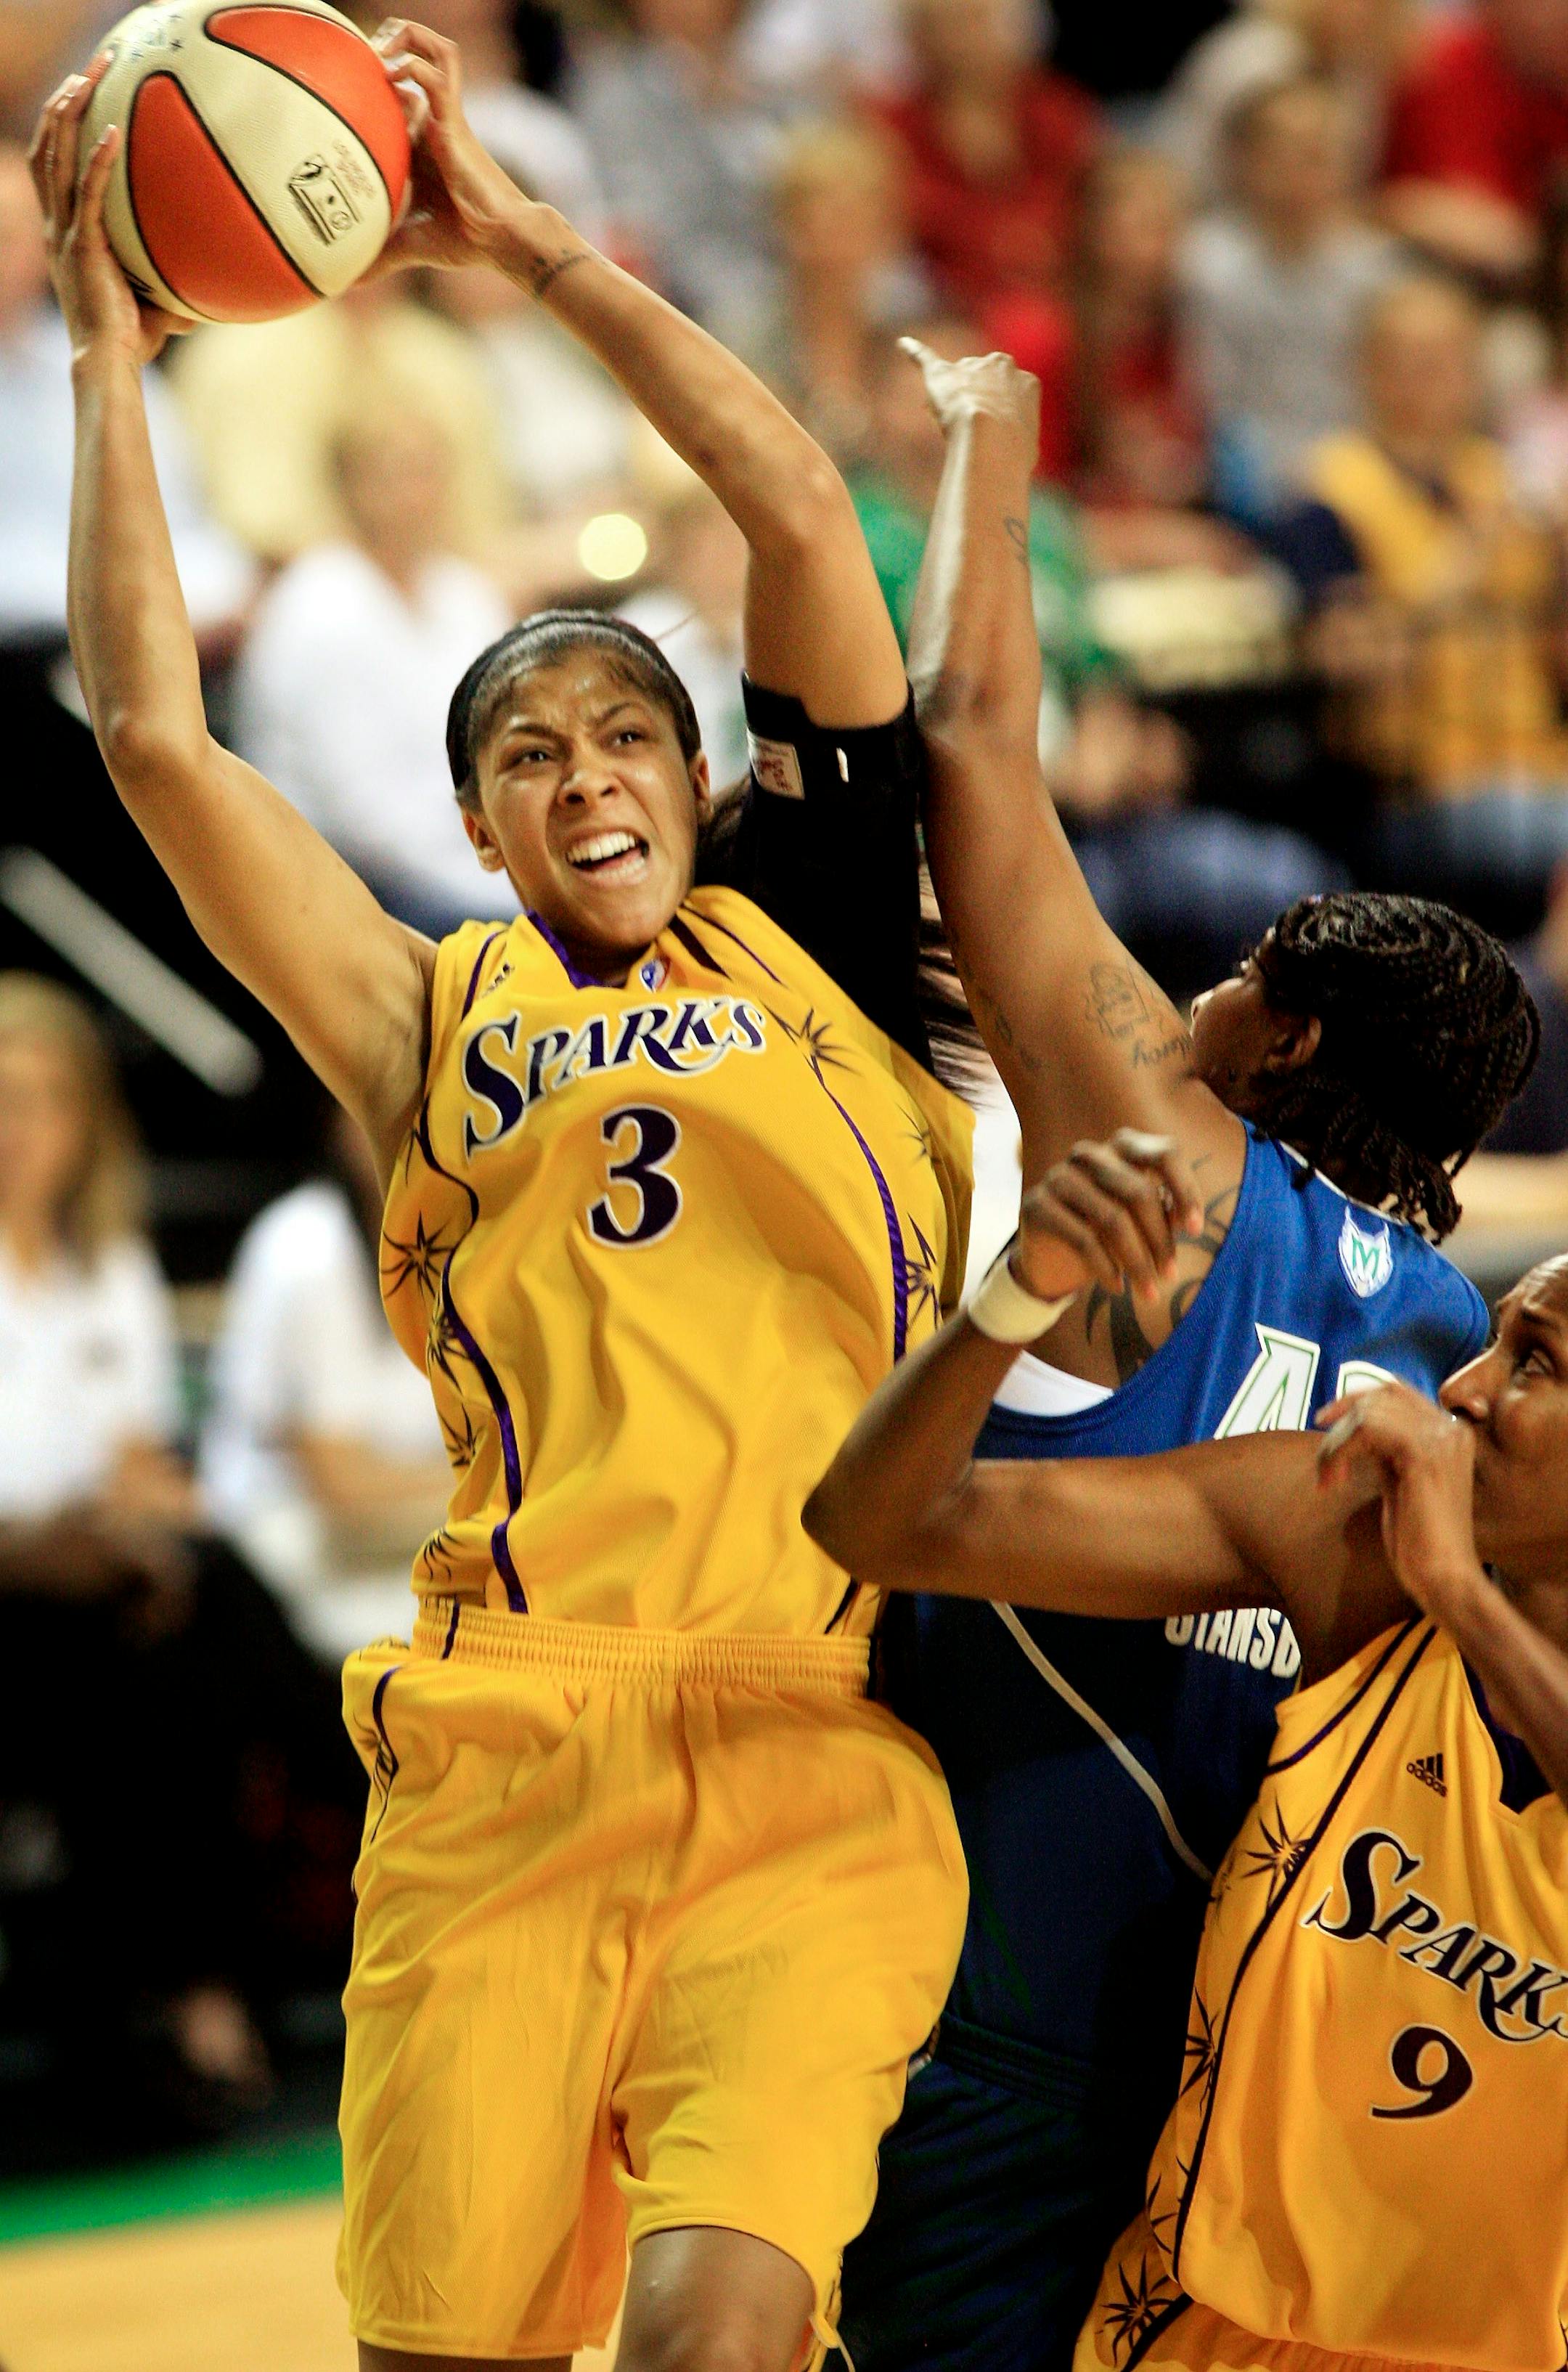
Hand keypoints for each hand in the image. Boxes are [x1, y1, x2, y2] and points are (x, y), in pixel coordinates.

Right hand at [28, 65, 186, 366]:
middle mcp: (58, 225)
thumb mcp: (155, 303)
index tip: (83, 97)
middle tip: (88, 68)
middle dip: (64, 102)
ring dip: (70, 112)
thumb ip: (176, 287)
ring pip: (55, 156)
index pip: (53, 167)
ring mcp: (66, 233)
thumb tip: (214, 291)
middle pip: (48, 147)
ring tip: (88, 77)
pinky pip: (87, 190)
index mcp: (67, 232)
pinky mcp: (82, 244)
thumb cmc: (130, 342)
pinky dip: (97, 158)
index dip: (61, 128)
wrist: (109, 364)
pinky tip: (114, 130)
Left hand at [368, 18, 546, 274]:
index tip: (350, 87)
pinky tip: (392, 72)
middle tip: (367, 52)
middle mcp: (436, 121)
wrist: (501, 240)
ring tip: (384, 48)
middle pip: (422, 54)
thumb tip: (345, 284)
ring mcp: (448, 117)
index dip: (378, 81)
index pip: (401, 93)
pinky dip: (414, 63)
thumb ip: (380, 255)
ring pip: (437, 50)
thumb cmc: (466, 241)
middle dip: (395, 39)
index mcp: (424, 143)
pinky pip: (439, 74)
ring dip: (410, 35)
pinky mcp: (456, 120)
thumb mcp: (411, 244)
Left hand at [898, 337, 1040, 444]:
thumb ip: (1015, 435)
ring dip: (953, 401)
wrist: (991, 440)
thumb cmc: (1013, 452)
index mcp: (1027, 382)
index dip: (1000, 419)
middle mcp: (1001, 364)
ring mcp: (971, 366)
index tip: (995, 437)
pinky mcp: (941, 372)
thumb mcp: (1026, 446)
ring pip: (959, 381)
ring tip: (952, 427)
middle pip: (984, 381)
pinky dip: (913, 352)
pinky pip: (925, 357)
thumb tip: (1009, 447)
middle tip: (974, 432)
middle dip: (977, 403)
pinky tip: (902, 345)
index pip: (1010, 396)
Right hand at [1012, 1130, 1200, 1304]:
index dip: (1186, 1190)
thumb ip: (1165, 1212)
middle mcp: (1089, 1155)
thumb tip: (1187, 1220)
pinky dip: (1106, 1269)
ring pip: (1112, 1218)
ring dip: (1137, 1262)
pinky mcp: (1037, 1204)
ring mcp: (1059, 1176)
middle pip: (1139, 1192)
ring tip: (1149, 1292)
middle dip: (1160, 1240)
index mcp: (1122, 1148)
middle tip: (1170, 1275)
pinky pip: (1083, 1239)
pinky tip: (1118, 1288)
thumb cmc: (1108, 1235)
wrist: (1052, 1260)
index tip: (1195, 1230)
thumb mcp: (1143, 1223)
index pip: (1165, 1154)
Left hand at [1315, 1381, 1485, 1626]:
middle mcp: (1451, 1428)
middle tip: (1322, 1459)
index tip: (1324, 1420)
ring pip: (1369, 1412)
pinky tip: (1335, 1482)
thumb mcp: (1399, 1484)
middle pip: (1380, 1395)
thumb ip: (1386, 1453)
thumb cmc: (1420, 1543)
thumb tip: (1354, 1431)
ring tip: (1329, 1478)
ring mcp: (1441, 1438)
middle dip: (1341, 1421)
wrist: (1444, 1578)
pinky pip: (1367, 1429)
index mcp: (1450, 1433)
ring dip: (1336, 1443)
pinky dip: (1341, 1451)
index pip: (1396, 1391)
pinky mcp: (1425, 1454)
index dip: (1354, 1399)